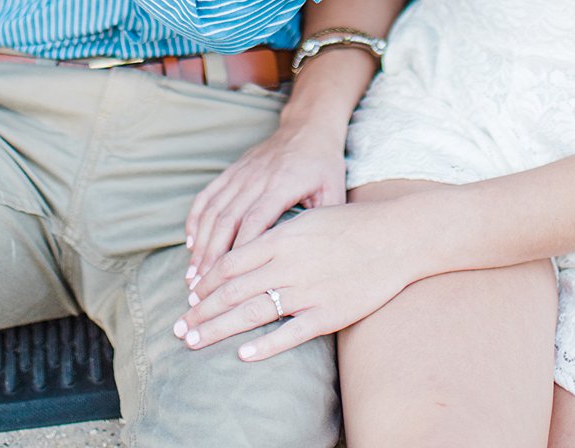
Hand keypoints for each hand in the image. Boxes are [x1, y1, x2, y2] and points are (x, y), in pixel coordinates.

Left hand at [175, 200, 410, 360]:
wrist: (395, 236)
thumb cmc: (350, 225)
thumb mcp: (306, 219)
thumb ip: (274, 237)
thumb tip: (244, 252)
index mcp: (281, 238)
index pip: (230, 262)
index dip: (207, 282)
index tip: (191, 297)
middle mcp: (288, 264)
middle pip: (233, 291)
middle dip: (202, 311)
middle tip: (179, 328)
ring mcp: (307, 291)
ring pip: (252, 313)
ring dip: (219, 329)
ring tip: (195, 342)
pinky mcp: (328, 313)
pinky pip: (290, 333)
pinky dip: (264, 345)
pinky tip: (243, 354)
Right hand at [185, 123, 346, 282]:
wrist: (308, 126)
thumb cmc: (323, 163)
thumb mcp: (334, 190)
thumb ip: (325, 223)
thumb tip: (323, 262)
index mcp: (283, 184)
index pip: (256, 221)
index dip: (240, 251)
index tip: (228, 282)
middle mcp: (257, 178)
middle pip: (227, 220)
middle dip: (211, 257)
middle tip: (201, 288)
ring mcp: (241, 173)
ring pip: (213, 210)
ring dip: (200, 244)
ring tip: (192, 274)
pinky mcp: (232, 170)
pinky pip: (208, 195)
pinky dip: (196, 219)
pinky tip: (191, 242)